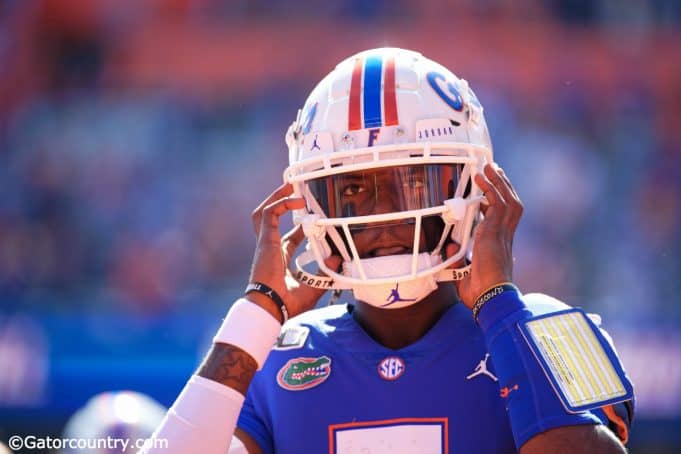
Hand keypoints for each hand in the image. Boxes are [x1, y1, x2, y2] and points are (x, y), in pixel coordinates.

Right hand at [249, 183, 340, 321]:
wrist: (272, 308)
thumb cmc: (288, 303)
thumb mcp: (314, 285)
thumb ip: (327, 272)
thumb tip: (340, 258)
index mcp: (280, 259)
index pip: (290, 237)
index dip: (302, 227)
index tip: (315, 221)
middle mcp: (271, 248)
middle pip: (272, 219)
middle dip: (283, 204)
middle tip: (299, 194)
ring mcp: (266, 243)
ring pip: (265, 212)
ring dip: (277, 197)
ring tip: (291, 186)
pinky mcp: (265, 240)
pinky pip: (269, 214)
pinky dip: (281, 203)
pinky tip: (296, 200)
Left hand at [447, 164, 522, 308]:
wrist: (490, 298)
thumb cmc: (480, 293)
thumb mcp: (464, 274)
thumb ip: (457, 260)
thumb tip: (449, 247)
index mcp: (500, 245)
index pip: (503, 218)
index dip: (497, 202)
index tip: (489, 191)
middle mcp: (505, 237)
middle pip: (511, 204)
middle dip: (504, 186)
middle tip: (494, 170)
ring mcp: (502, 233)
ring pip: (508, 200)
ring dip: (499, 182)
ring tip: (490, 167)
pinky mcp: (496, 232)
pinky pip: (498, 203)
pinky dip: (491, 188)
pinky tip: (482, 177)